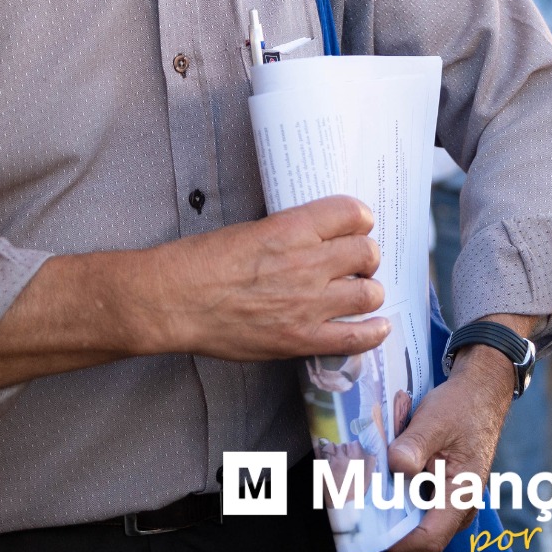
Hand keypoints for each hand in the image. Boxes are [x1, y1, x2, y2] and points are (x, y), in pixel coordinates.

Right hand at [134, 195, 389, 361]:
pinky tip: (377, 326)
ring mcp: (308, 304)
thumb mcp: (249, 230)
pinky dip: (373, 332)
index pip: (352, 213)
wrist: (174, 301)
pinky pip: (355, 338)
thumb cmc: (199, 262)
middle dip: (365, 257)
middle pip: (367, 252)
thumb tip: (315, 239)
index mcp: (293, 228)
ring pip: (370, 293)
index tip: (357, 226)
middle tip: (356, 263)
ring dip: (368, 291)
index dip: (359, 219)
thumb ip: (288, 234)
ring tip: (358, 293)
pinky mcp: (301, 338)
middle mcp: (308, 263)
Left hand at [384, 327, 522, 551]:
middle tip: (361, 506)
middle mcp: (460, 507)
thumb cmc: (462, 406)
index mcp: (463, 494)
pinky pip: (418, 508)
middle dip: (389, 528)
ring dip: (392, 512)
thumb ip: (414, 445)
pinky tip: (383, 479)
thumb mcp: (435, 420)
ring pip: (417, 524)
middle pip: (420, 538)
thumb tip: (394, 466)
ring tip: (369, 489)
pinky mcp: (443, 493)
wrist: (480, 392)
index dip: (398, 542)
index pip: (430, 539)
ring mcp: (452, 502)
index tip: (369, 528)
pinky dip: (398, 499)